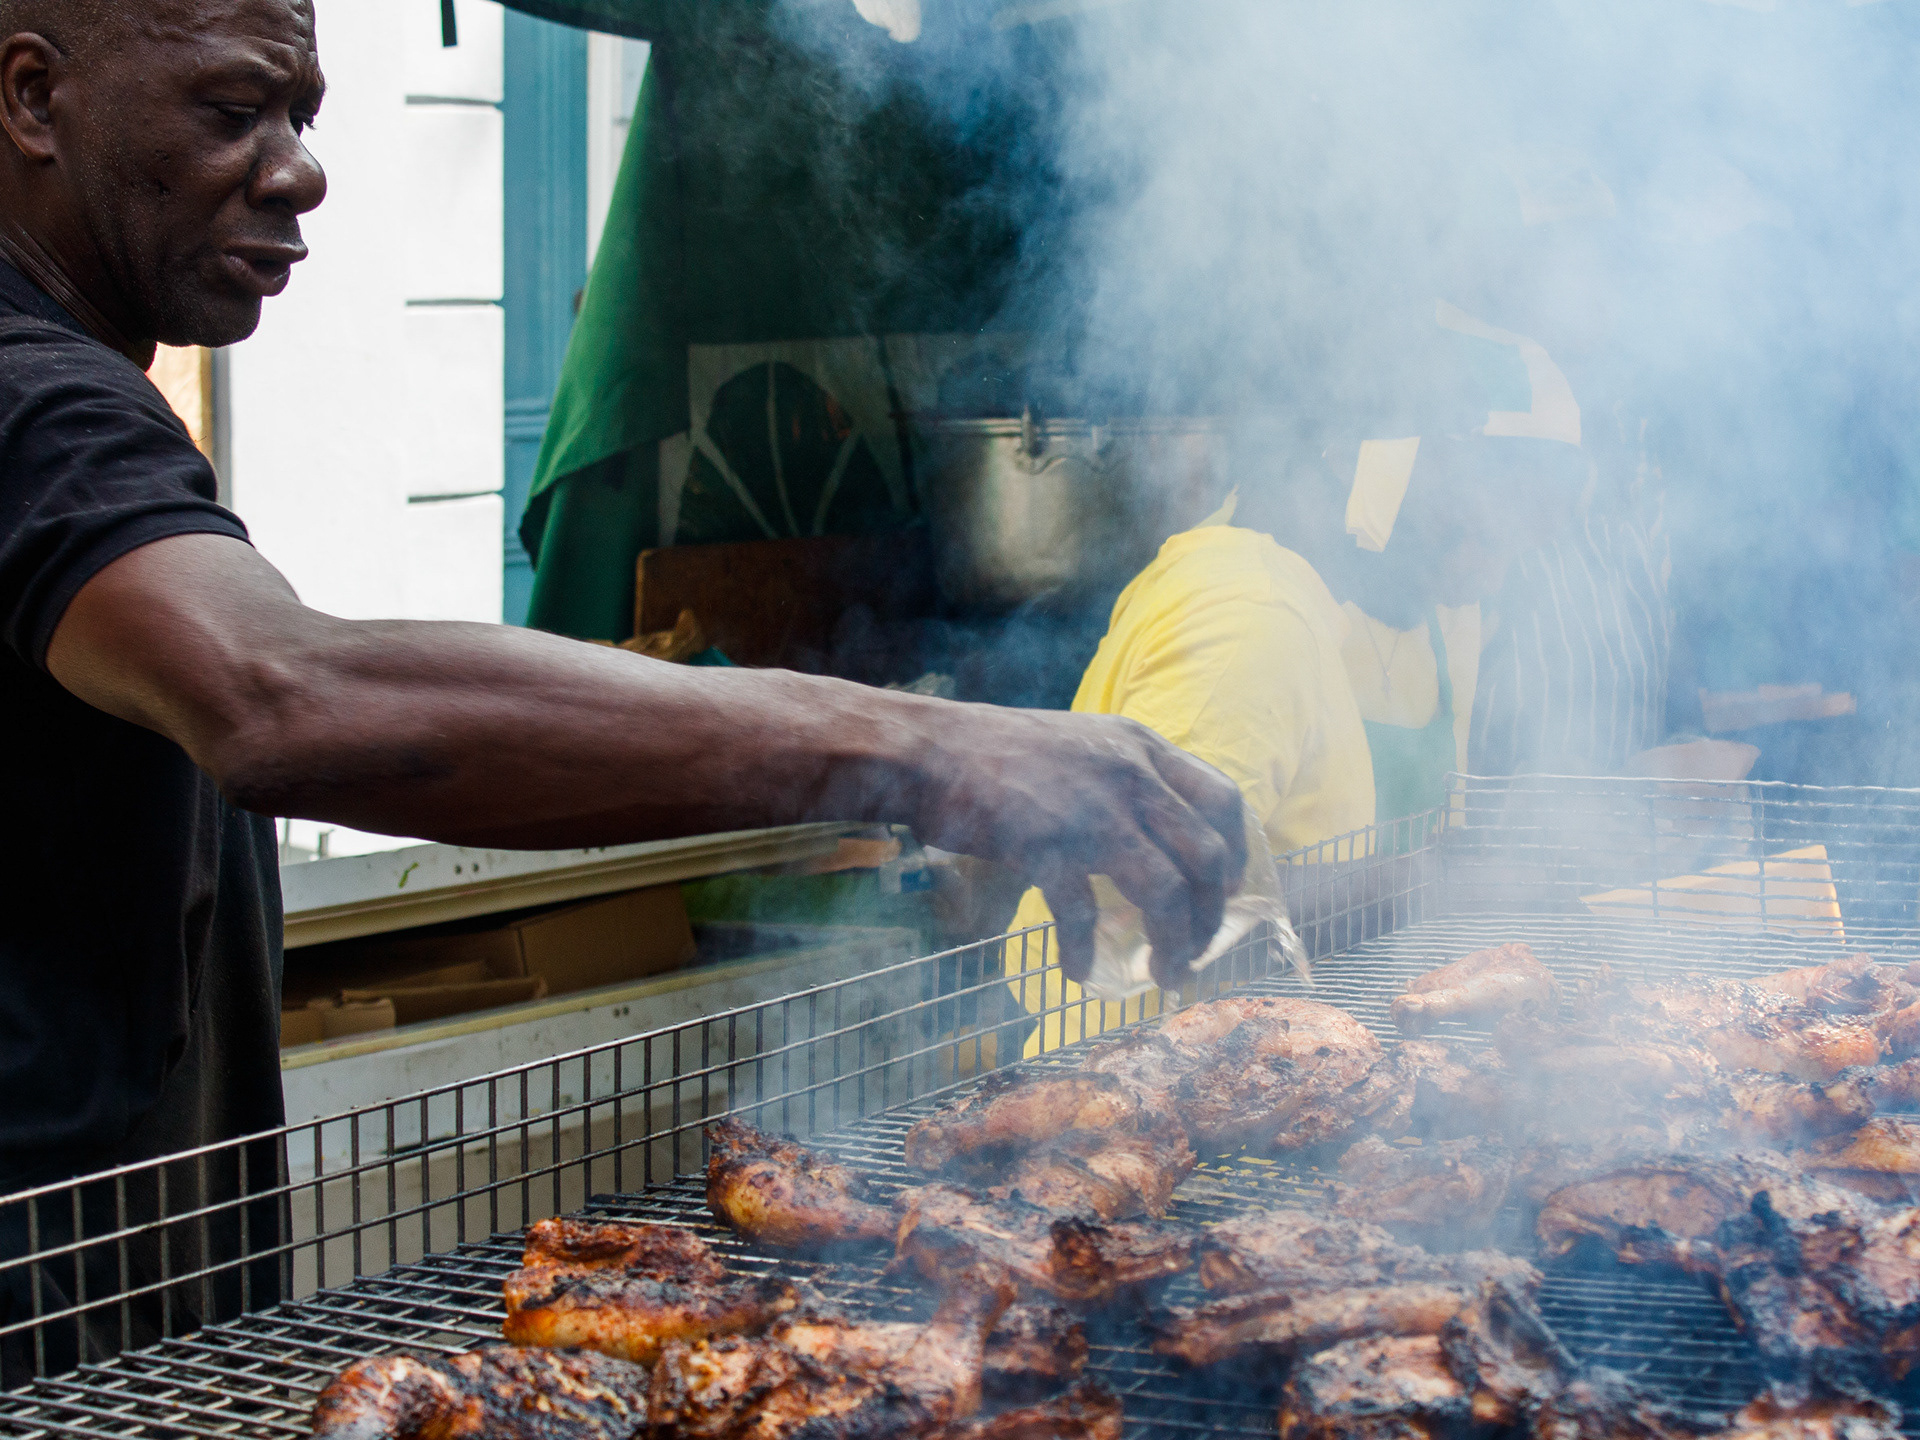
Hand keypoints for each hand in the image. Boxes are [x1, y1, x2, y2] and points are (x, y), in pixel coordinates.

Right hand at [906, 706, 1246, 986]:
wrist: (927, 749)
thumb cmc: (996, 752)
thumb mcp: (1082, 746)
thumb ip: (1124, 779)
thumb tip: (1155, 835)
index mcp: (1141, 747)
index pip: (1223, 799)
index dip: (1236, 853)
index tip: (1225, 890)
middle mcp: (1130, 776)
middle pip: (1207, 855)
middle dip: (1211, 914)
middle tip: (1197, 948)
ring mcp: (1092, 810)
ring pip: (1166, 892)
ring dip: (1174, 943)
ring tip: (1164, 974)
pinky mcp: (1048, 846)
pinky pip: (1082, 914)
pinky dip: (1082, 950)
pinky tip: (1077, 972)